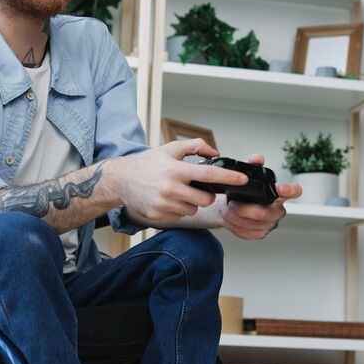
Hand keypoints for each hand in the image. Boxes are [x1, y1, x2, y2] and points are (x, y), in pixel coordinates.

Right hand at [111, 139, 248, 222]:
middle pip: (205, 199)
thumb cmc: (147, 164)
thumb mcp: (170, 148)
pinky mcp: (158, 216)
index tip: (243, 179)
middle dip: (206, 195)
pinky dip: (178, 210)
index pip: (209, 175)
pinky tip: (167, 200)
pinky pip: (179, 216)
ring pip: (193, 210)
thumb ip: (195, 146)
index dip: (229, 178)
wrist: (121, 180)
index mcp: (175, 169)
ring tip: (177, 192)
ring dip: (191, 203)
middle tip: (196, 188)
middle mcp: (170, 188)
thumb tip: (216, 154)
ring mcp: (163, 204)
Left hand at [216, 153, 300, 239]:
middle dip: (243, 208)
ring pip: (250, 224)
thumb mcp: (245, 175)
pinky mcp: (259, 234)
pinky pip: (244, 232)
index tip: (282, 189)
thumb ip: (252, 164)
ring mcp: (269, 224)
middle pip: (263, 213)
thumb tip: (257, 159)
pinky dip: (233, 224)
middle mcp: (278, 210)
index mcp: (279, 194)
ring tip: (229, 208)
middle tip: (231, 203)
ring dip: (234, 216)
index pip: (294, 191)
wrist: (229, 207)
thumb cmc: (242, 192)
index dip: (290, 190)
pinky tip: (231, 218)